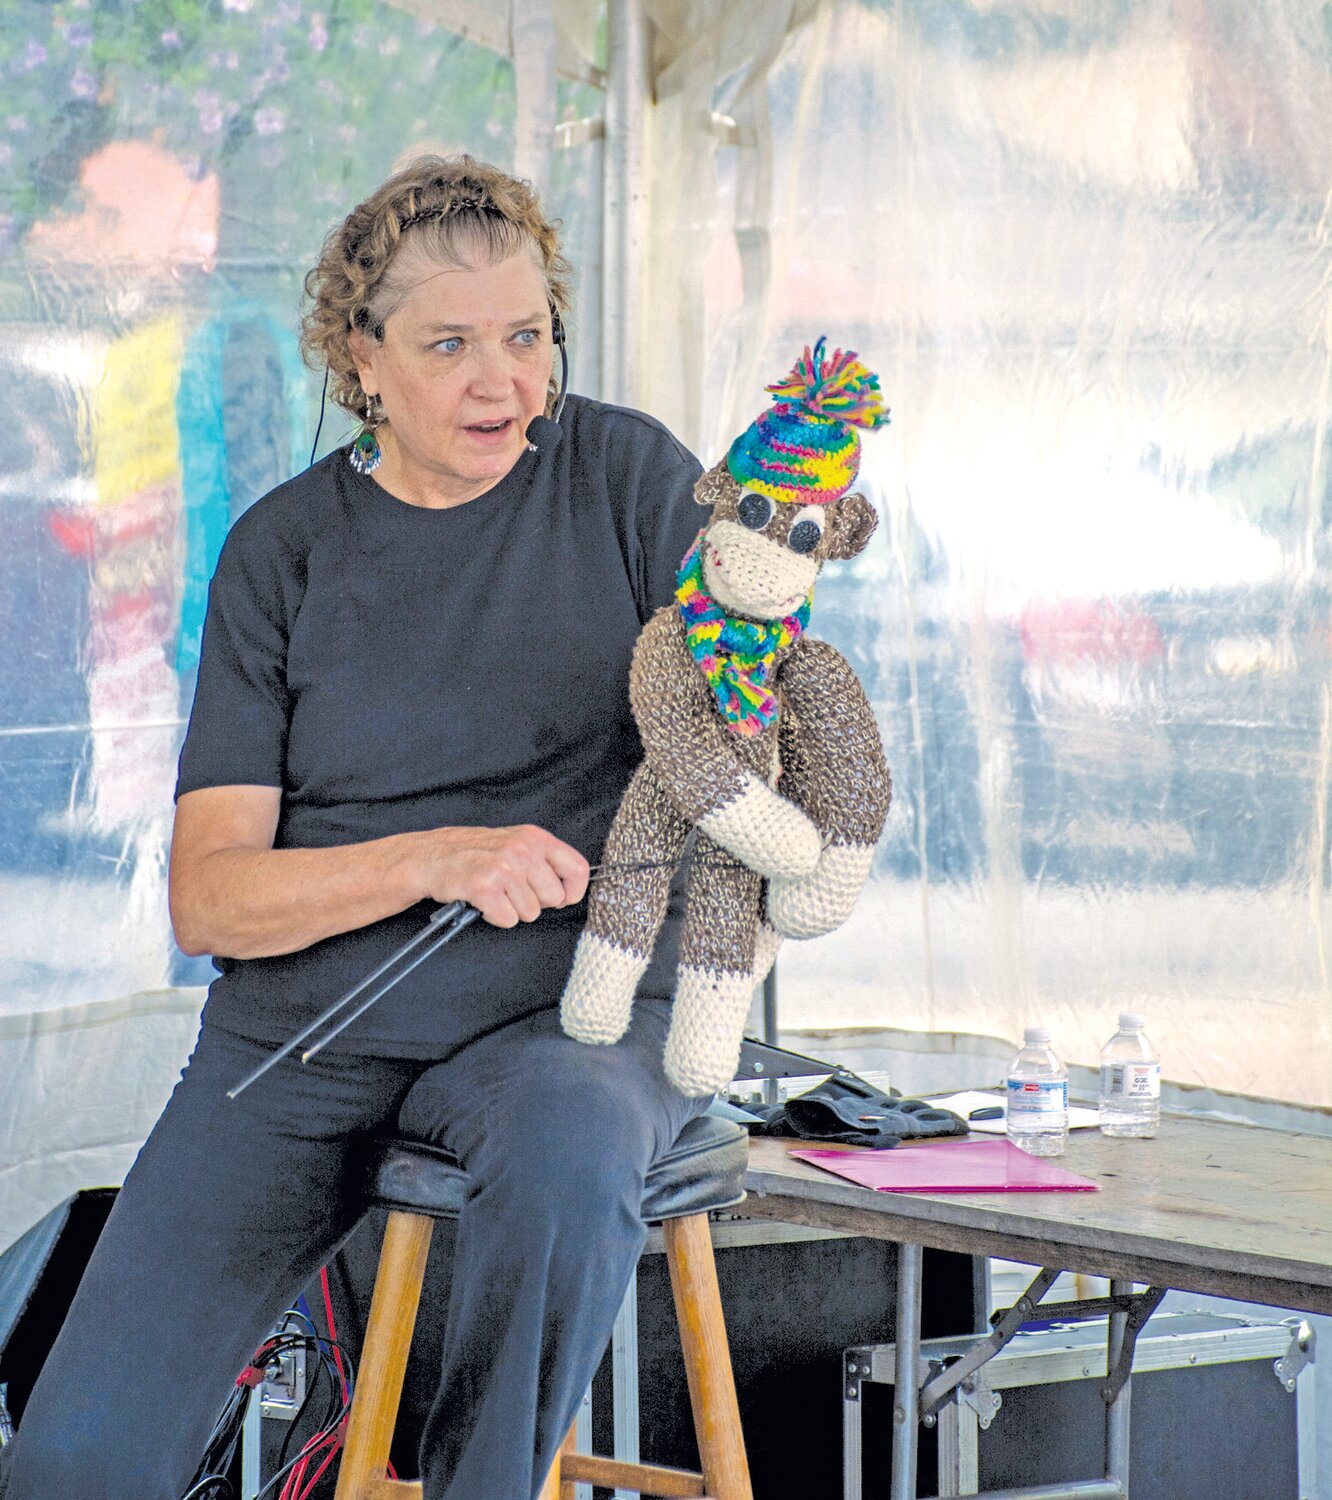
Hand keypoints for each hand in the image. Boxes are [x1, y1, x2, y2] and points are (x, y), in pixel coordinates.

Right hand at [402, 824, 589, 927]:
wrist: (432, 856)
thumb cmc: (476, 853)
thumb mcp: (517, 843)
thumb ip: (545, 861)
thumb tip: (568, 891)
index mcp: (536, 838)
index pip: (578, 869)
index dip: (572, 891)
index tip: (560, 898)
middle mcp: (523, 850)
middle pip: (554, 898)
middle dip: (536, 902)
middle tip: (512, 891)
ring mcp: (503, 868)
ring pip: (531, 912)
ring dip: (513, 910)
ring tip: (495, 893)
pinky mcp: (485, 887)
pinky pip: (508, 919)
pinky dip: (496, 917)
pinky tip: (485, 902)